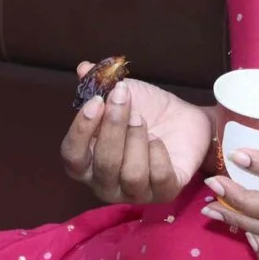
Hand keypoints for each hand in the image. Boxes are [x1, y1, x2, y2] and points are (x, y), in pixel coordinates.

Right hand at [61, 66, 212, 204]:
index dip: (81, 130)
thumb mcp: (123, 93)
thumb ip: (100, 85)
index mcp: (87, 162)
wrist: (186, 118)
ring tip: (143, 120)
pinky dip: (160, 154)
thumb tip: (84, 68)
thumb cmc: (147, 110)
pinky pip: (159, 178)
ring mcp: (134, 192)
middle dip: (114, 127)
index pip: (72, 156)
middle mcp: (105, 184)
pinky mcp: (164, 192)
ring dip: (137, 139)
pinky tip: (160, 141)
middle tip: (125, 100)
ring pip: (131, 174)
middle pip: (103, 164)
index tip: (97, 101)